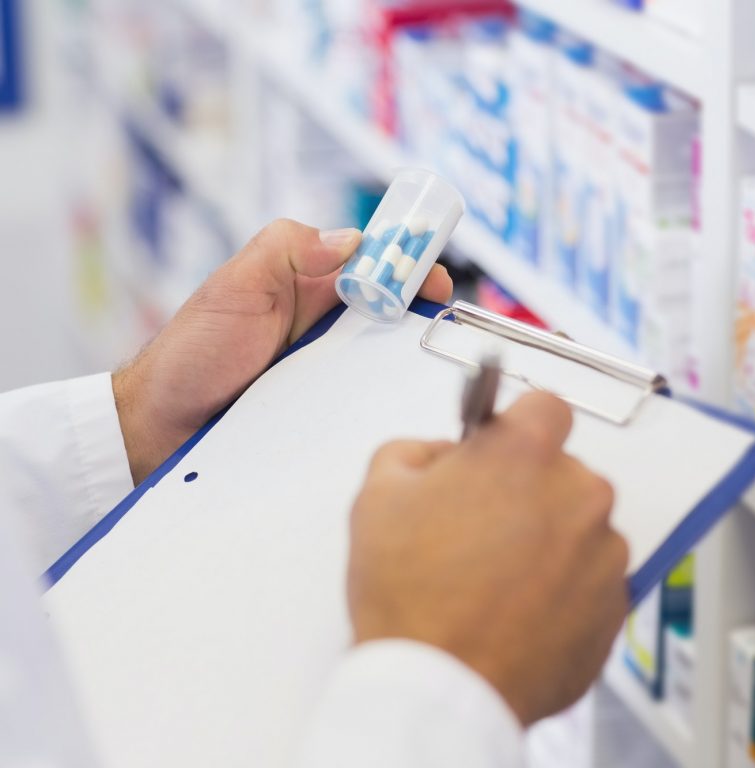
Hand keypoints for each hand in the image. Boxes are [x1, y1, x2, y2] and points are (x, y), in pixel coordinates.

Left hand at [113, 219, 452, 483]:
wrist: (162, 424)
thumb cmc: (193, 351)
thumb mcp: (235, 287)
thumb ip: (284, 250)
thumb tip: (351, 240)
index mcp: (305, 286)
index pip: (370, 264)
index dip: (406, 264)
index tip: (433, 279)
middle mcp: (321, 325)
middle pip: (387, 311)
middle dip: (420, 313)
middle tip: (442, 326)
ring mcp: (324, 369)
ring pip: (381, 357)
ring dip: (407, 358)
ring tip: (436, 367)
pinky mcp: (322, 407)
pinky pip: (362, 398)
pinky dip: (384, 396)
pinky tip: (402, 406)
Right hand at [347, 392, 628, 726]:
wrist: (441, 686)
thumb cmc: (411, 594)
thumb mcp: (378, 495)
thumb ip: (413, 450)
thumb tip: (440, 455)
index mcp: (524, 455)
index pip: (544, 407)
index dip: (518, 427)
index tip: (503, 451)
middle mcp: (577, 495)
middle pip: (560, 471)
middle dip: (526, 488)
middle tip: (480, 525)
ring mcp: (603, 553)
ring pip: (577, 525)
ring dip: (546, 539)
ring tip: (494, 577)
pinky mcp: (613, 606)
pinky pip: (590, 576)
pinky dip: (562, 585)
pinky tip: (516, 607)